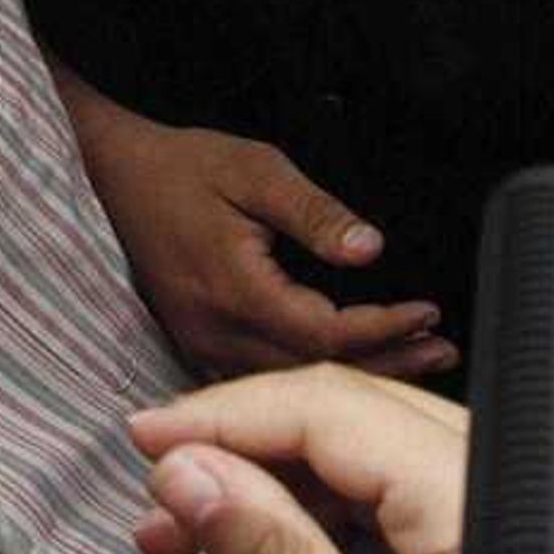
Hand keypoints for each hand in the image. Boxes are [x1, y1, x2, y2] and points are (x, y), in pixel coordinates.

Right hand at [63, 87, 450, 379]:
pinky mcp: (198, 348)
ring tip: (416, 361)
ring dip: (357, 377)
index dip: (383, 329)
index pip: (324, 333)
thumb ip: (314, 213)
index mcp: (234, 291)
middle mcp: (216, 334)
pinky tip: (351, 368)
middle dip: (386, 363)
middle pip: (315, 373)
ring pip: (292, 386)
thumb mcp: (254, 170)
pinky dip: (315, 379)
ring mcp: (203, 348)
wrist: (111, 177)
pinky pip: (265, 382)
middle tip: (442, 351)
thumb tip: (370, 249)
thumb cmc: (182, 167)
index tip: (429, 313)